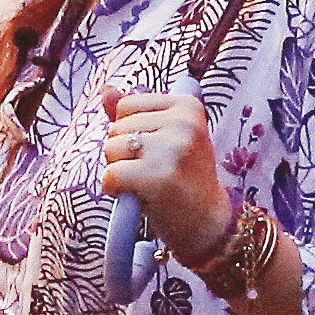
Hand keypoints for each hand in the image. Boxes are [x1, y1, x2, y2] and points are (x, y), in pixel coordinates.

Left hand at [103, 87, 293, 314]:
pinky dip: (115, 190)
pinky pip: (111, 175)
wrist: (210, 224)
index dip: (130, 132)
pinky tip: (139, 197)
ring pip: (111, 149)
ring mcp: (174, 149)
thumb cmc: (183, 179)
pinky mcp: (160, 176)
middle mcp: (184, 122)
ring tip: (149, 184)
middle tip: (154, 172)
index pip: (127, 105)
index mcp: (188, 106)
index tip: (158, 152)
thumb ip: (135, 113)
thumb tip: (105, 91)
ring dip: (120, 171)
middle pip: (116, 127)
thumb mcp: (167, 138)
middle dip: (124, 153)